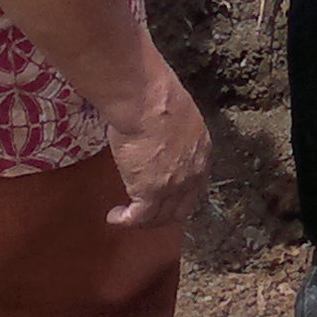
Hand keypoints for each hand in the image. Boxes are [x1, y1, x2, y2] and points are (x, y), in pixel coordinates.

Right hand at [99, 69, 209, 230]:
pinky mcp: (150, 192)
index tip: (164, 194)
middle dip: (164, 213)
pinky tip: (114, 217)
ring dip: (143, 220)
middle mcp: (194, 172)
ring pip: (161, 216)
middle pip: (182, 206)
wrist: (147, 101)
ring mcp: (174, 185)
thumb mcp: (176, 114)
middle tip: (145, 212)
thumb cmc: (155, 96)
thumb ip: (171, 129)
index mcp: (202, 150)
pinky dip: (126, 220)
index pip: (196, 182)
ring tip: (126, 216)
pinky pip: (139, 217)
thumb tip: (156, 127)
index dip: (180, 192)